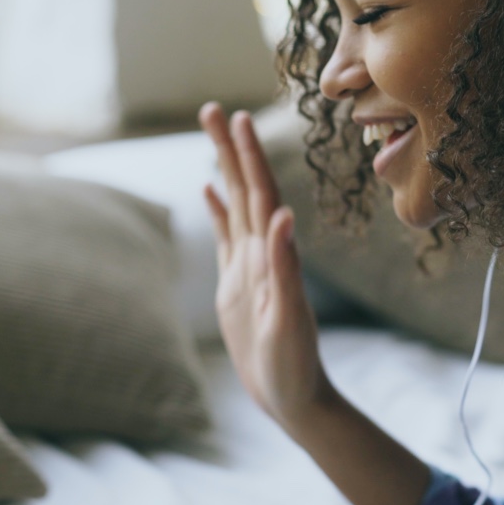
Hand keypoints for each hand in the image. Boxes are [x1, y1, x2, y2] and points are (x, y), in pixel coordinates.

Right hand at [199, 102, 332, 427]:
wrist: (293, 396)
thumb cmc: (294, 363)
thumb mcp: (288, 317)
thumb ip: (286, 267)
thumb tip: (283, 217)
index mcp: (274, 255)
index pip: (259, 194)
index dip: (249, 156)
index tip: (238, 118)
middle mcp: (262, 252)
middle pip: (243, 188)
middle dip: (229, 148)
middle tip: (211, 108)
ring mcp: (248, 266)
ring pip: (234, 205)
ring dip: (224, 168)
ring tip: (211, 133)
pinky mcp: (236, 283)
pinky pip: (226, 236)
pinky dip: (218, 210)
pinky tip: (208, 190)